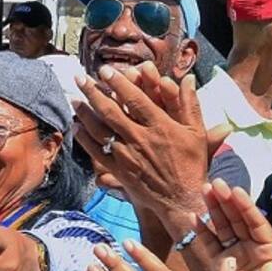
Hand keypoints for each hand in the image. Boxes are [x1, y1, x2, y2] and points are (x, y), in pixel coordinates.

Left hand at [74, 62, 208, 231]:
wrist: (182, 199)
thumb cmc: (192, 165)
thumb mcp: (197, 133)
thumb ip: (190, 104)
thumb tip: (189, 78)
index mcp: (160, 126)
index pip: (135, 99)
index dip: (118, 83)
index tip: (104, 70)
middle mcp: (140, 138)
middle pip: (111, 111)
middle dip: (93, 92)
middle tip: (79, 78)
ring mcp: (127, 155)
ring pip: (100, 130)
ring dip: (84, 113)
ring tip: (74, 100)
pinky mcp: (119, 170)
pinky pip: (97, 152)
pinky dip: (85, 139)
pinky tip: (76, 128)